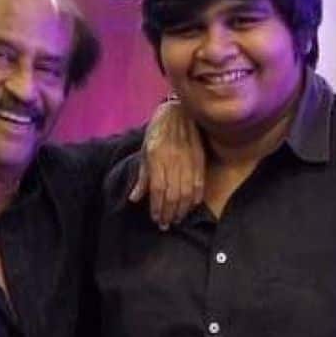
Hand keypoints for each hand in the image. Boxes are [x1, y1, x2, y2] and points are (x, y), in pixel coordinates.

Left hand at [129, 100, 203, 228]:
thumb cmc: (158, 132)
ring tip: (178, 219)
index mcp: (156, 158)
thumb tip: (135, 198)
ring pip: (187, 192)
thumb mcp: (145, 152)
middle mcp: (172, 160)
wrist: (178, 112)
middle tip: (167, 224)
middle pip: (173, 194)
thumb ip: (142, 177)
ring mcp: (188, 159)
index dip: (157, 207)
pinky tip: (192, 206)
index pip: (158, 190)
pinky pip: (199, 182)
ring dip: (182, 209)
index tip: (157, 219)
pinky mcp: (200, 158)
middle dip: (169, 213)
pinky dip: (196, 197)